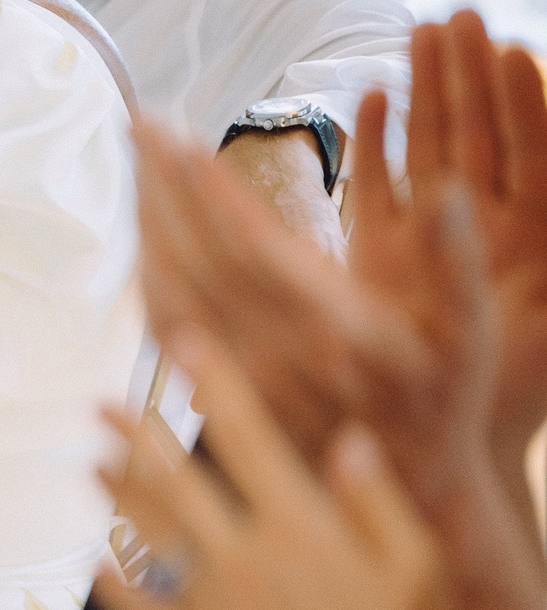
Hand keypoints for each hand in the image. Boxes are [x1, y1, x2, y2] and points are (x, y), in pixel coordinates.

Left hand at [96, 336, 440, 609]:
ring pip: (148, 538)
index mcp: (300, 529)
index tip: (181, 341)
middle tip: (96, 400)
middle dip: (132, 436)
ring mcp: (210, 608)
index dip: (213, 385)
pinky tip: (93, 566)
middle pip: (175, 482)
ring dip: (116, 498)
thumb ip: (379, 504)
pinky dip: (115, 590)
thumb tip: (347, 440)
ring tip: (87, 464)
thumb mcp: (421, 575)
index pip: (247, 438)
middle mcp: (241, 559)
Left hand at [134, 100, 496, 492]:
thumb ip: (455, 258)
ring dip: (149, 218)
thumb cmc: (443, 399)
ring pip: (171, 287)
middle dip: (165, 185)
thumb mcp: (471, 330)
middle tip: (142, 122)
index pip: (256, 249)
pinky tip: (144, 225)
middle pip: (199, 257)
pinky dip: (148, 265)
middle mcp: (274, 354)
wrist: (407, 487)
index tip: (179, 139)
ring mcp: (238, 374)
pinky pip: (164, 321)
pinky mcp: (217, 387)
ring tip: (139, 157)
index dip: (212, 192)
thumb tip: (445, 188)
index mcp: (334, 330)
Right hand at [398, 13, 546, 462]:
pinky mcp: (382, 255)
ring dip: (430, 89)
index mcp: (535, 239)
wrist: (441, 452)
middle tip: (461, 13)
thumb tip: (502, 182)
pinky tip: (376, 98)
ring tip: (421, 30)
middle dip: (473, 75)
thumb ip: (536, 265)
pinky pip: (381, 186)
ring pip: (435, 148)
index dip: (525, 104)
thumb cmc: (502, 396)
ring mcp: (433, 238)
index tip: (510, 51)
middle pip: (483, 136)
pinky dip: (379, 143)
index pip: (535, 157)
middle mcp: (487, 229)